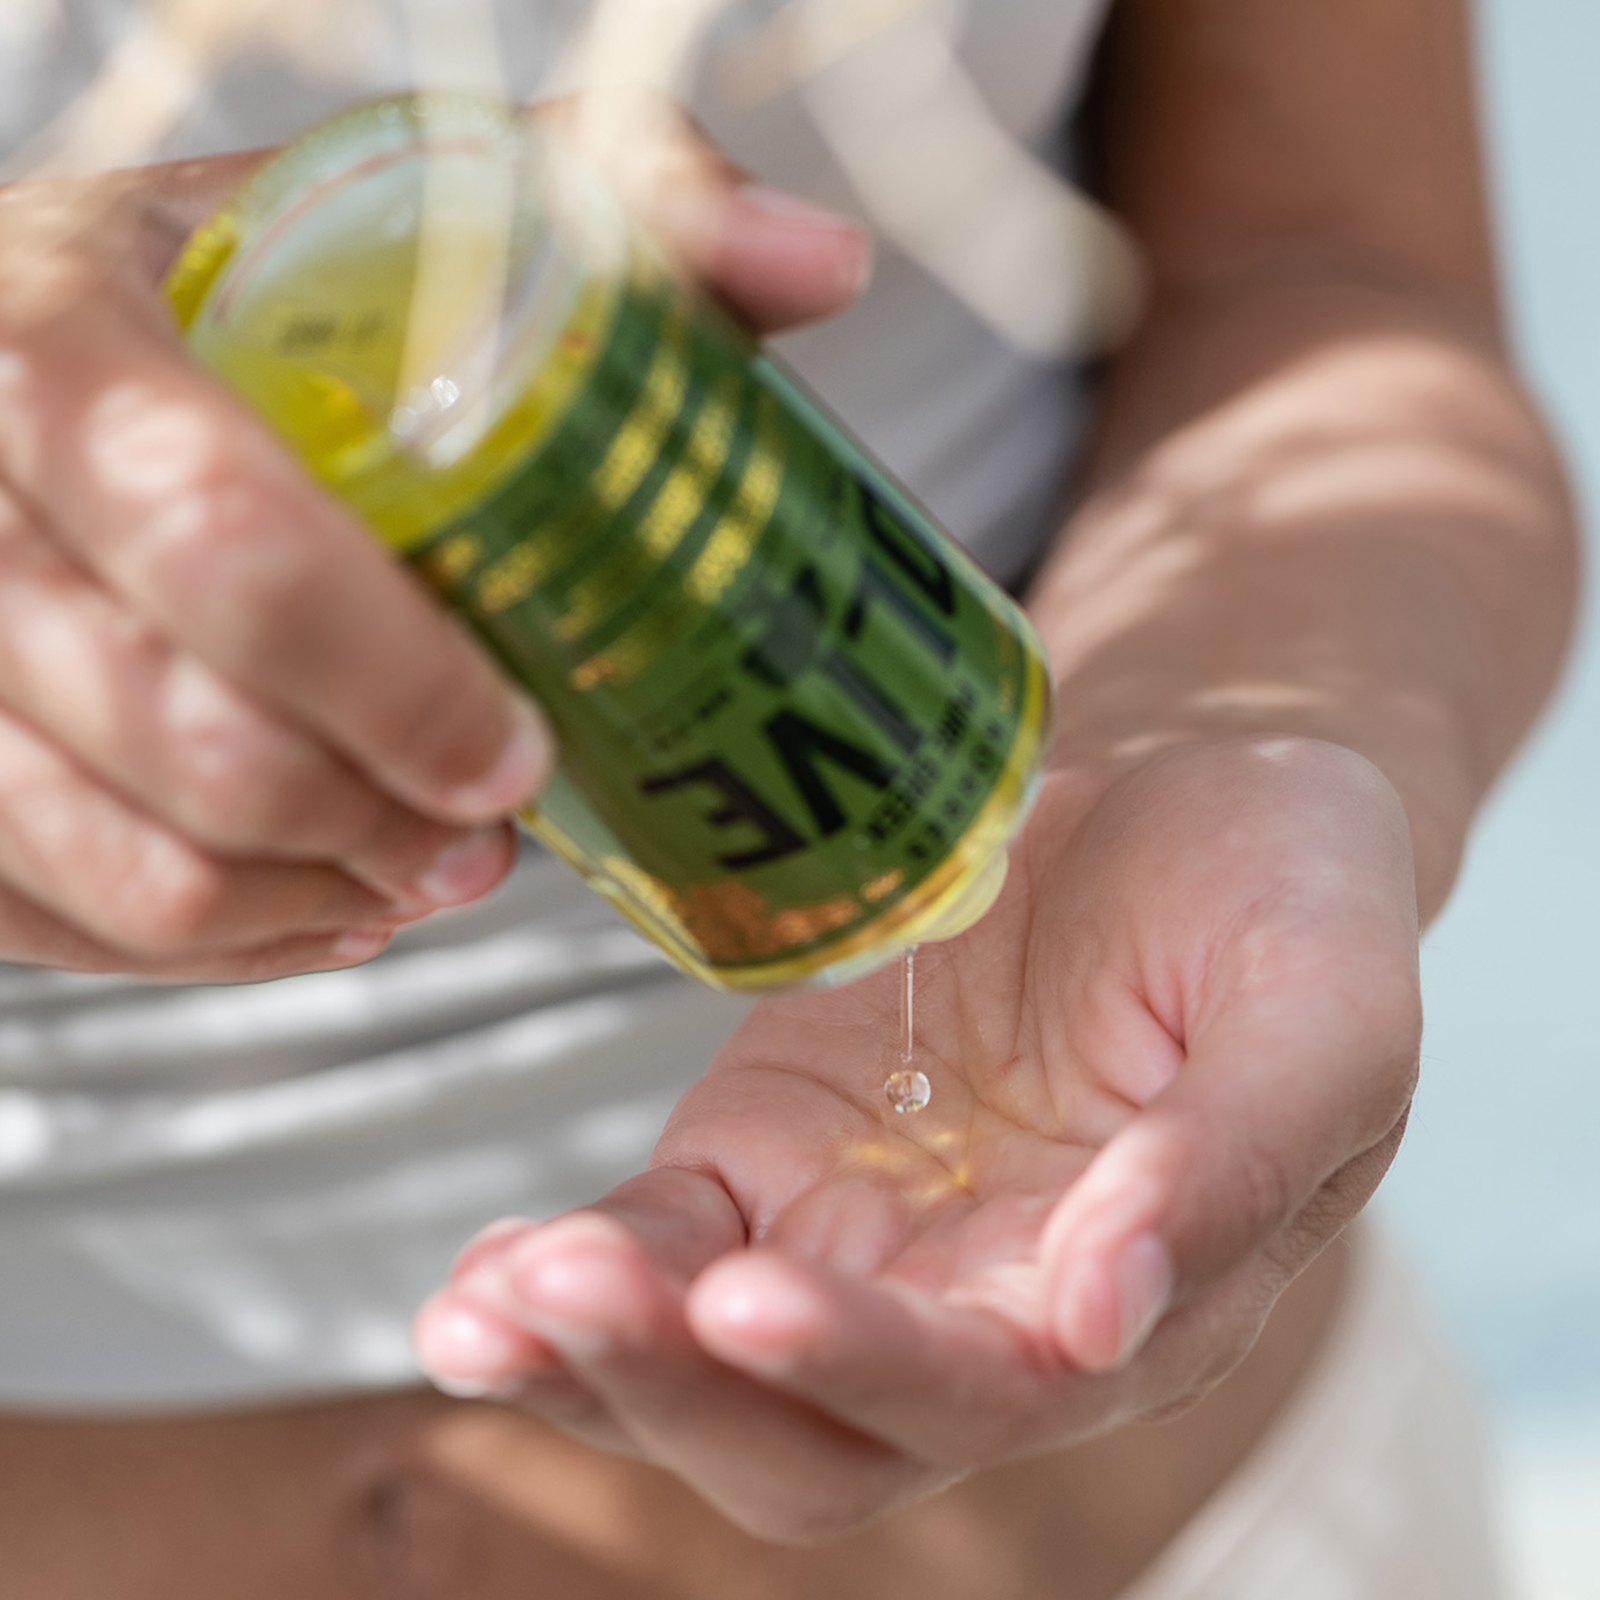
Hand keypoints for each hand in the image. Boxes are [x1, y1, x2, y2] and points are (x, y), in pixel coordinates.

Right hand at [0, 106, 868, 978]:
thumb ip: (600, 211)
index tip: (516, 748)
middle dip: (372, 817)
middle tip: (490, 830)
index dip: (394, 678)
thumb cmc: (224, 292)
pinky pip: (73, 925)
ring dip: (313, 896)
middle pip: (181, 740)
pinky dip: (224, 942)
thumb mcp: (379, 214)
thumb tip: (821, 263)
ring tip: (425, 872)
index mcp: (64, 340)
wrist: (11, 350)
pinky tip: (321, 900)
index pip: (228, 542)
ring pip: (128, 868)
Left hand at [416, 736, 1420, 1542]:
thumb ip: (1233, 1165)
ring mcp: (858, 1238)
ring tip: (484, 1306)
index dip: (873, 1370)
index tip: (758, 1300)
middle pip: (814, 1434)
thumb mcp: (1319, 1014)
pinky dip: (567, 1271)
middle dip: (682, 1386)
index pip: (988, 1398)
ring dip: (593, 1357)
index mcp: (1121, 1308)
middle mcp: (976, 1310)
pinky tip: (485, 1275)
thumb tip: (1103, 1316)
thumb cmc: (1280, 895)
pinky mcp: (768, 1154)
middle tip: (573, 1290)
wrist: (1180, 791)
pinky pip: (659, 1244)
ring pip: (709, 1368)